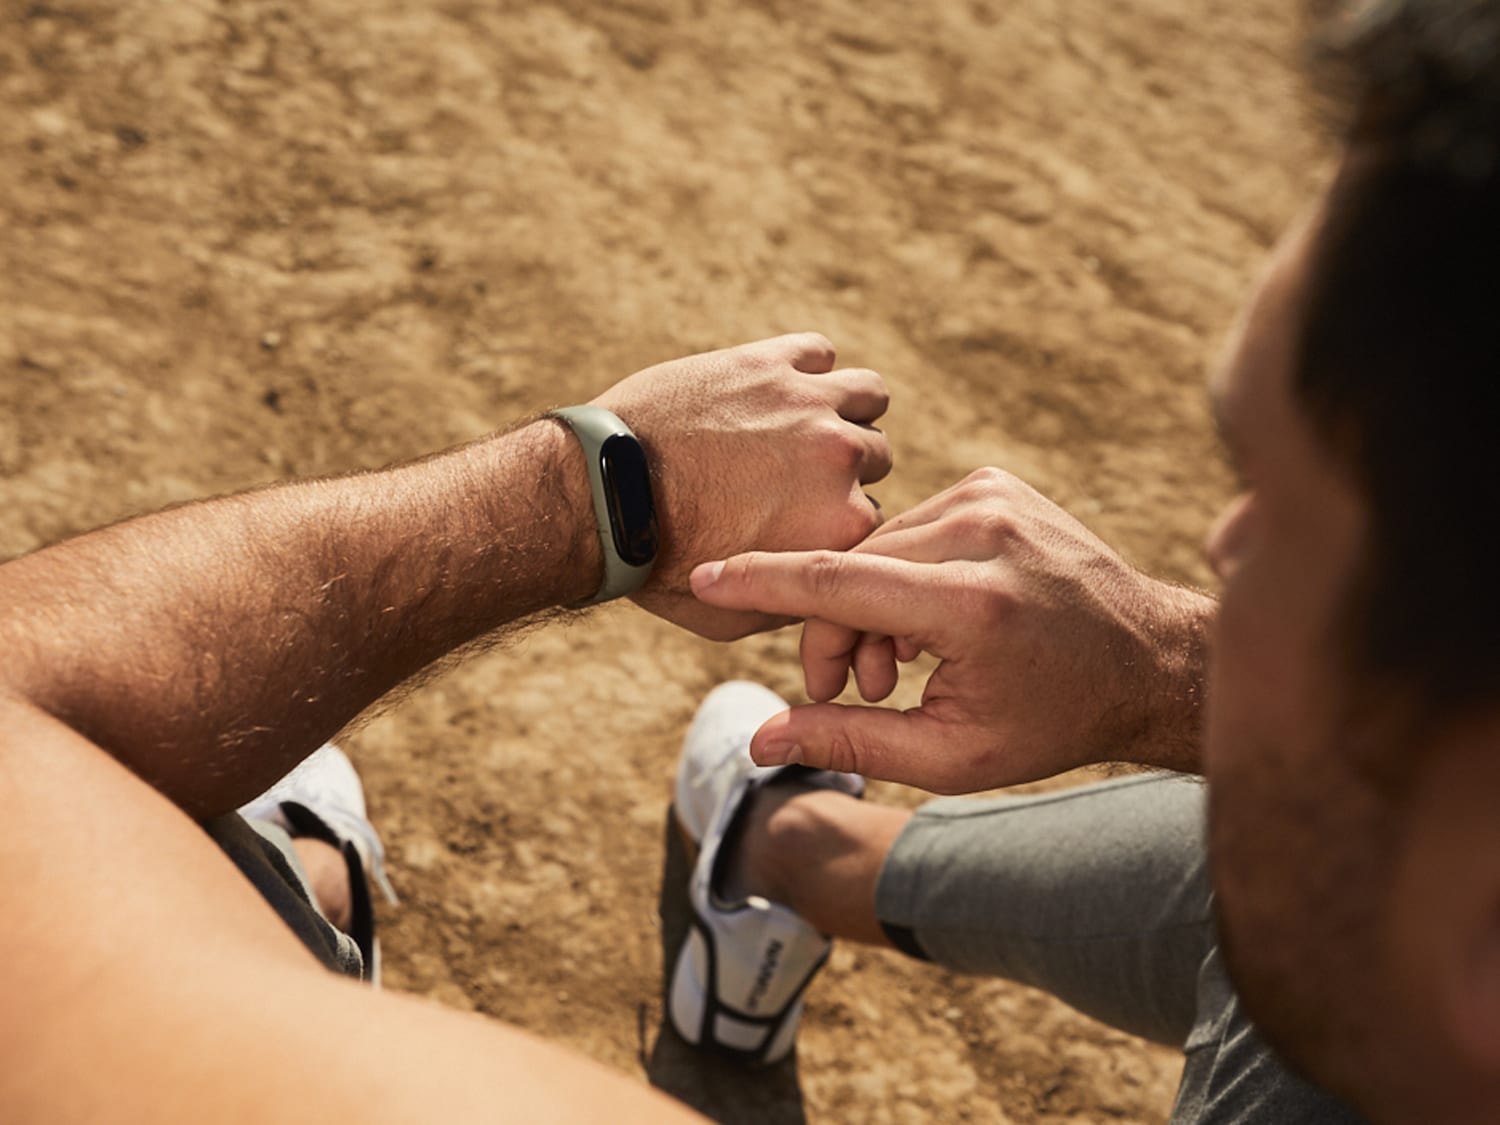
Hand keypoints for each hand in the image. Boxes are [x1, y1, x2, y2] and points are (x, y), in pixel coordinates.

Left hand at [593, 333, 890, 639]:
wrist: (600, 498)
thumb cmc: (658, 568)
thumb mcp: (733, 619)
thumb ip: (797, 603)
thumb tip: (824, 592)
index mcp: (842, 531)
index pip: (876, 522)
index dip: (840, 523)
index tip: (808, 521)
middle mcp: (839, 463)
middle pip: (874, 457)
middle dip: (842, 467)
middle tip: (795, 473)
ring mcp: (807, 406)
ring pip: (869, 395)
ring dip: (846, 409)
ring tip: (804, 423)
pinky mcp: (769, 362)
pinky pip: (819, 352)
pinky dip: (806, 368)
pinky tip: (774, 389)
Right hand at [689, 468, 1213, 791]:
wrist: (1148, 660)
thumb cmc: (1053, 720)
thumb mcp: (952, 756)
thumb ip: (850, 743)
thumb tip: (761, 740)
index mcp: (972, 603)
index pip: (837, 580)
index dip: (761, 582)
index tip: (703, 578)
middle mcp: (982, 533)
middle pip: (849, 571)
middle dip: (832, 634)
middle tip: (845, 691)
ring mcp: (992, 498)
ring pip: (874, 548)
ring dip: (866, 606)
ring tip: (899, 664)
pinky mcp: (995, 486)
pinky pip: (910, 528)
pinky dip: (900, 574)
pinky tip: (930, 620)